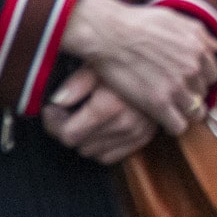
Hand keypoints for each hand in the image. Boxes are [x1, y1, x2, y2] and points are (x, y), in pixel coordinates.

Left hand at [42, 67, 158, 163]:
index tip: (53, 110)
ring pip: (92, 153)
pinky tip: (100, 126)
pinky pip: (110, 156)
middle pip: (78, 145)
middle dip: (68, 129)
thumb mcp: (98, 63)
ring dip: (84, 138)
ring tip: (85, 117)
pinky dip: (101, 145)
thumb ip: (76, 83)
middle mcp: (125, 123)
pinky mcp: (144, 138)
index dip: (53, 123)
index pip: (67, 135)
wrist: (163, 63)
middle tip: (68, 111)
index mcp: (110, 106)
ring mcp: (137, 133)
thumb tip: (56, 102)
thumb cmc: (128, 59)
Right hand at [60, 0, 216, 135]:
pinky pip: (179, 125)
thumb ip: (200, 35)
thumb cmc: (138, 23)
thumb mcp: (176, 19)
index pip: (213, 74)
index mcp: (199, 49)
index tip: (190, 82)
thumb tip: (216, 47)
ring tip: (174, 111)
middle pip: (204, 93)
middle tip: (178, 95)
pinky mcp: (158, 103)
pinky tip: (165, 119)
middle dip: (193, 94)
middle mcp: (193, 68)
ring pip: (196, 112)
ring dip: (187, 113)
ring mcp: (177, 86)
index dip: (201, 79)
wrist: (109, 34)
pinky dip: (174, 125)